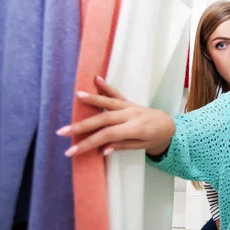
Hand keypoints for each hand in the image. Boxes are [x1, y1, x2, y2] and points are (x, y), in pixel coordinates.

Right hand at [56, 76, 175, 156]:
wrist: (167, 125)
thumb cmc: (154, 139)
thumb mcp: (141, 147)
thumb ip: (122, 146)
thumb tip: (102, 150)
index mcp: (136, 128)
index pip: (108, 135)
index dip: (89, 143)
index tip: (72, 151)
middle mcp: (131, 115)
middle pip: (104, 119)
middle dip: (82, 126)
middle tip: (62, 132)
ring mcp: (130, 106)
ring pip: (108, 103)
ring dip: (92, 100)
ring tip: (77, 97)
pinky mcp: (128, 101)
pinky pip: (116, 93)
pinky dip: (106, 86)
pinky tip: (96, 79)